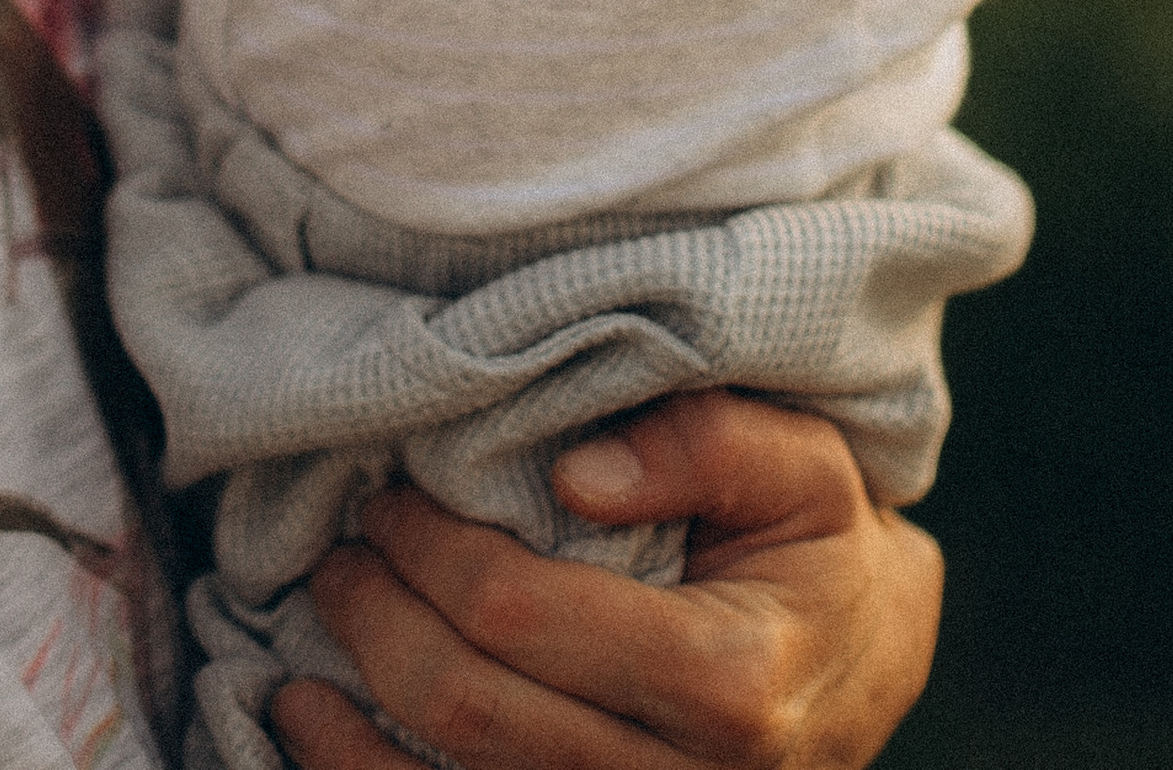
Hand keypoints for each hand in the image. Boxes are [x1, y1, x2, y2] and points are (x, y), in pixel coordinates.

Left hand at [275, 393, 940, 769]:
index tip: (389, 492)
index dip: (431, 549)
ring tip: (307, 637)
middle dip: (379, 617)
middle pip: (471, 711)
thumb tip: (574, 470)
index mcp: (730, 681)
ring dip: (351, 721)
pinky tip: (315, 730)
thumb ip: (704, 443)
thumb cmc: (819, 547)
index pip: (522, 616)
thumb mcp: (805, 464)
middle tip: (342, 546)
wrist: (865, 667)